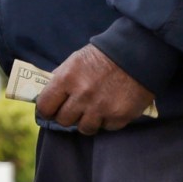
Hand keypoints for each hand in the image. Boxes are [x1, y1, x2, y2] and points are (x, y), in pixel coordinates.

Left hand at [35, 44, 152, 134]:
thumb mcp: (76, 60)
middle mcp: (82, 95)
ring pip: (85, 128)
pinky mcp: (119, 116)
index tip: (52, 109)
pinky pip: (107, 127)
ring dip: (88, 120)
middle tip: (76, 108)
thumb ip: (61, 78)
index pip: (45, 106)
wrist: (137, 53)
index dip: (47, 109)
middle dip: (68, 115)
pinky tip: (112, 106)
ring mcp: (101, 108)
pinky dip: (108, 120)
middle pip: (64, 120)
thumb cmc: (103, 56)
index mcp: (67, 78)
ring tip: (95, 109)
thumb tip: (48, 96)